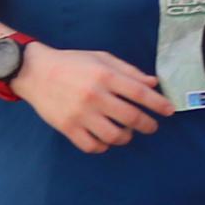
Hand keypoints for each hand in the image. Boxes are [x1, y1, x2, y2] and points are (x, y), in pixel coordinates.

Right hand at [19, 44, 169, 153]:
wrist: (34, 72)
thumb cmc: (72, 63)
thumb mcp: (101, 58)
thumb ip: (128, 71)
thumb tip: (153, 84)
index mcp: (105, 75)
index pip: (140, 93)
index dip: (159, 104)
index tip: (169, 111)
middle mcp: (94, 95)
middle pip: (131, 118)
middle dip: (148, 125)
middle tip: (151, 126)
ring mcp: (80, 114)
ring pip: (114, 136)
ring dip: (126, 137)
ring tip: (127, 132)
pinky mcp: (67, 128)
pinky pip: (92, 146)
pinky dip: (104, 146)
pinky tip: (106, 139)